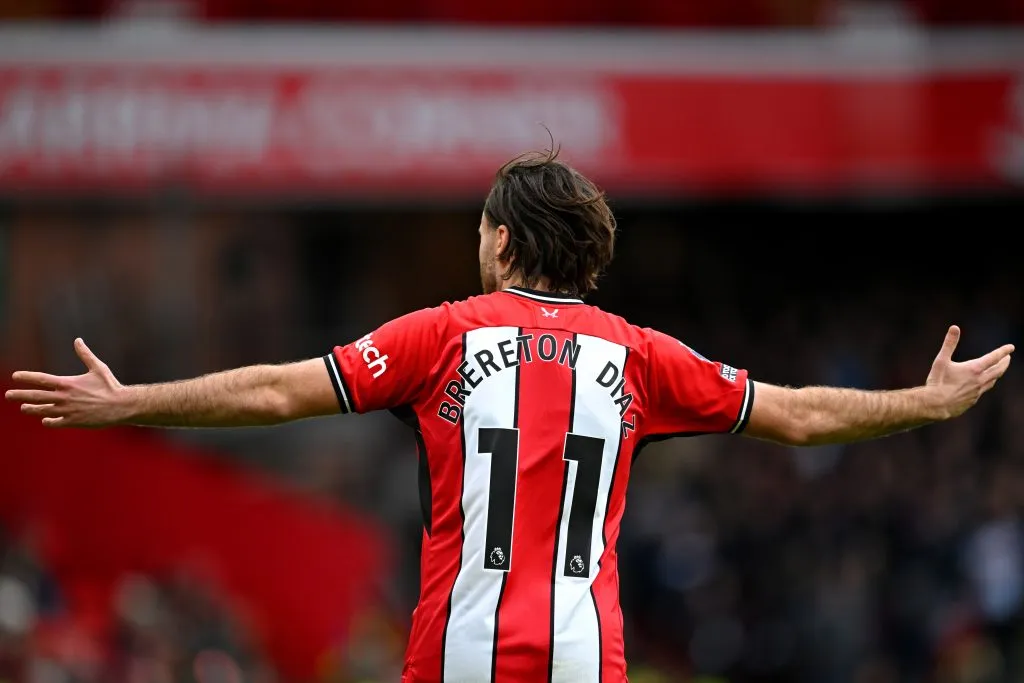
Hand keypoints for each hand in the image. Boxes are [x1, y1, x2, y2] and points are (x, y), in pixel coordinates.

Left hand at [5, 338, 128, 427]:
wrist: (121, 406)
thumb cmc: (110, 386)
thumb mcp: (98, 368)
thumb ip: (85, 355)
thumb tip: (78, 340)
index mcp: (68, 383)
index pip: (41, 379)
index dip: (26, 377)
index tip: (15, 376)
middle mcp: (64, 397)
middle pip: (36, 396)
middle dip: (20, 395)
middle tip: (8, 395)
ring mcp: (67, 411)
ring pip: (42, 411)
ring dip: (31, 409)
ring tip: (24, 408)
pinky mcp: (73, 422)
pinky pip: (54, 422)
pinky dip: (48, 421)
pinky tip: (45, 420)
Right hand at [926, 325, 1013, 418]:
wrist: (936, 405)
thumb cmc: (937, 381)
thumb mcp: (941, 360)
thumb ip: (949, 343)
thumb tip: (954, 327)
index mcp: (974, 369)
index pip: (994, 358)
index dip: (1003, 351)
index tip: (1011, 347)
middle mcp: (980, 380)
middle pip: (998, 370)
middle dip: (1004, 363)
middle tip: (1008, 358)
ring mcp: (977, 391)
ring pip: (992, 381)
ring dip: (997, 373)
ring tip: (998, 370)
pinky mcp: (973, 400)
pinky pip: (983, 390)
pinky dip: (987, 384)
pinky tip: (982, 385)